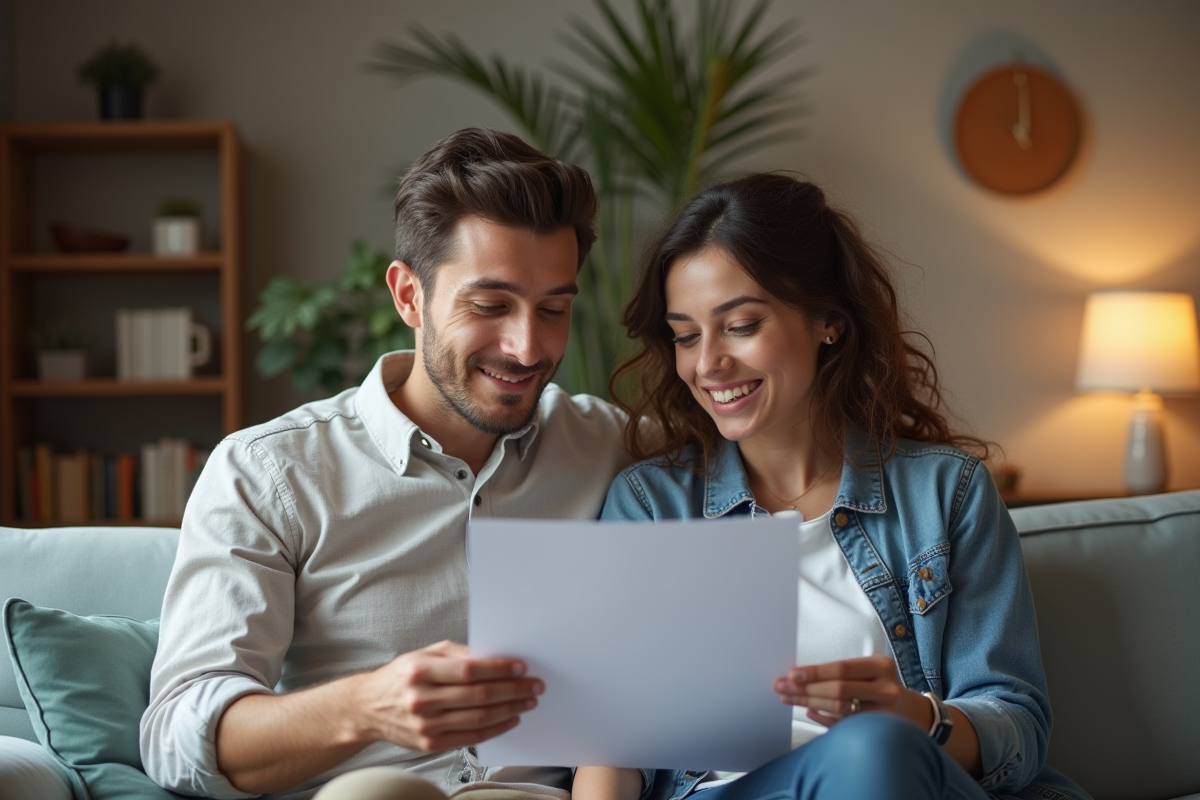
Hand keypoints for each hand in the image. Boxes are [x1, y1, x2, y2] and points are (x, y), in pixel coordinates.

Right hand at [354, 640, 542, 750]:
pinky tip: (510, 719)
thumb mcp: (423, 654)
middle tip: (534, 685)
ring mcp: (426, 724)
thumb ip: (456, 654)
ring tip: (528, 702)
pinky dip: (495, 729)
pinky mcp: (430, 743)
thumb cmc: (400, 676)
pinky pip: (471, 737)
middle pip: (478, 695)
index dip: (498, 668)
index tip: (521, 667)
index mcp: (420, 671)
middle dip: (512, 690)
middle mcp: (422, 698)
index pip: (468, 670)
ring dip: (509, 710)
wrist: (368, 707)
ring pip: (478, 718)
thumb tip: (492, 655)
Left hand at [773, 655, 926, 727]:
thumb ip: (839, 672)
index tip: (791, 674)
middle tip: (781, 687)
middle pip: (838, 690)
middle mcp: (886, 688)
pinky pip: (844, 725)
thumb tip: (797, 675)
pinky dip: (823, 718)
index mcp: (881, 666)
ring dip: (809, 703)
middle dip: (805, 689)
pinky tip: (808, 711)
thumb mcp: (868, 670)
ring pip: (839, 709)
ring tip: (788, 698)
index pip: (842, 668)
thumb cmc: (879, 684)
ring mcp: (884, 713)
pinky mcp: (879, 731)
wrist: (911, 710)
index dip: (815, 672)